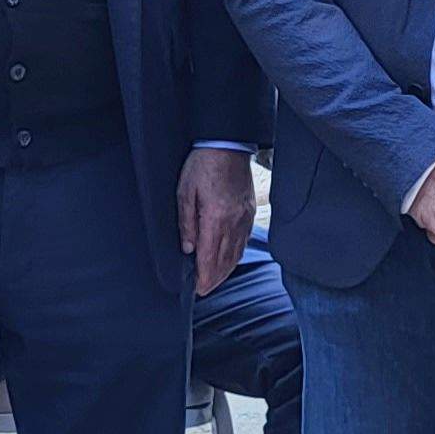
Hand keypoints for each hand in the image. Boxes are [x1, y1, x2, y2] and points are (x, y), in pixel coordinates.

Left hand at [177, 149, 256, 297]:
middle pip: (226, 260)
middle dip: (215, 278)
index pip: (211, 257)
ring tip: (216, 279)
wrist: (227, 144)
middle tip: (205, 289)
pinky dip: (236, 254)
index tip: (199, 289)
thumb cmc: (203, 165)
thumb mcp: (185, 192)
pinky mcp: (250, 211)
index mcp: (216, 218)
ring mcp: (245, 217)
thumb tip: (187, 248)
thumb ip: (186, 223)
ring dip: (226, 269)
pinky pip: (244, 240)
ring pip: (237, 252)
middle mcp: (234, 222)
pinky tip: (230, 258)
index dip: (205, 277)